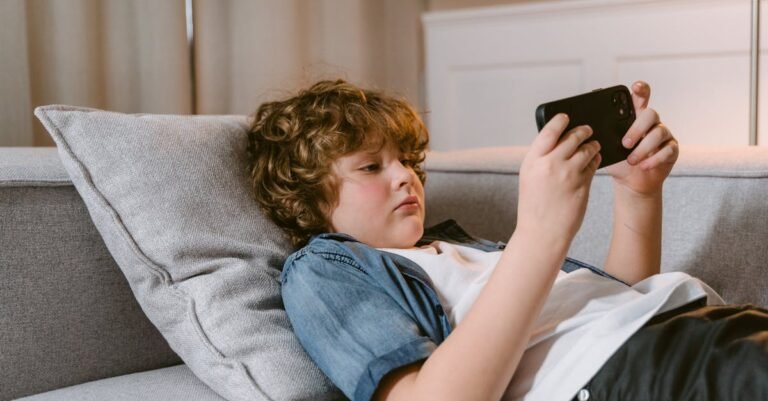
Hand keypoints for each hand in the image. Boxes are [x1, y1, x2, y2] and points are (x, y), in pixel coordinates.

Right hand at [517, 114, 600, 246]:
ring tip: (594, 145)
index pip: (549, 131)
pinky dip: (595, 159)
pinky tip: (594, 160)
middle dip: (582, 130)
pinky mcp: (583, 184)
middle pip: (572, 137)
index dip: (560, 121)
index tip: (566, 117)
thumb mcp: (529, 178)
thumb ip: (541, 159)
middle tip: (587, 129)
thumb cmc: (534, 207)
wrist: (542, 232)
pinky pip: (594, 164)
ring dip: (592, 145)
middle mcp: (550, 164)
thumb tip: (557, 141)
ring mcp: (568, 174)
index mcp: (533, 161)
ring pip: (587, 149)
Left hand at [604, 81, 678, 195]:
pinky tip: (643, 166)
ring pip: (659, 132)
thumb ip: (603, 134)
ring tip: (631, 161)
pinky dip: (654, 159)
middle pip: (651, 113)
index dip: (641, 89)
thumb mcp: (607, 147)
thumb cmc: (618, 160)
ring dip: (643, 148)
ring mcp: (664, 135)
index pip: (640, 97)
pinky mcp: (672, 149)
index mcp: (635, 117)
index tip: (635, 86)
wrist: (630, 181)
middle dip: (637, 129)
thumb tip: (588, 127)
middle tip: (624, 144)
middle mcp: (652, 122)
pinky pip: (668, 150)